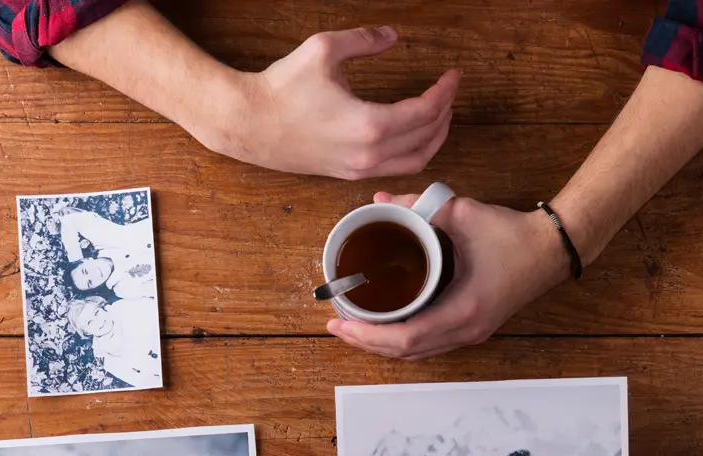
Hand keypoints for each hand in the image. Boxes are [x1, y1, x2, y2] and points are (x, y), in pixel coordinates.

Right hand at [230, 28, 459, 178]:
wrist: (249, 124)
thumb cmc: (282, 88)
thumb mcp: (323, 50)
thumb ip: (363, 40)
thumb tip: (391, 36)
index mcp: (369, 125)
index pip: (425, 112)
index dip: (446, 91)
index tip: (453, 75)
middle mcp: (369, 154)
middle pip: (427, 137)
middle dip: (445, 111)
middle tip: (449, 89)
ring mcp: (360, 168)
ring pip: (416, 160)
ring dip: (435, 137)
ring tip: (441, 113)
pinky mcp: (349, 173)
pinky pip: (396, 168)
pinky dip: (415, 152)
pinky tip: (414, 133)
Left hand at [327, 194, 570, 359]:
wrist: (553, 248)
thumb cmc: (513, 234)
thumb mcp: (463, 213)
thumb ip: (419, 206)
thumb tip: (381, 201)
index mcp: (462, 310)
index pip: (404, 338)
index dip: (367, 335)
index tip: (339, 322)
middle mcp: (466, 331)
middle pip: (405, 354)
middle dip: (366, 343)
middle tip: (336, 325)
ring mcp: (471, 334)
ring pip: (417, 354)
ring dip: (382, 345)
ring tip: (354, 328)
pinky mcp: (473, 329)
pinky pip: (430, 345)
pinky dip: (402, 340)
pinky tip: (385, 326)